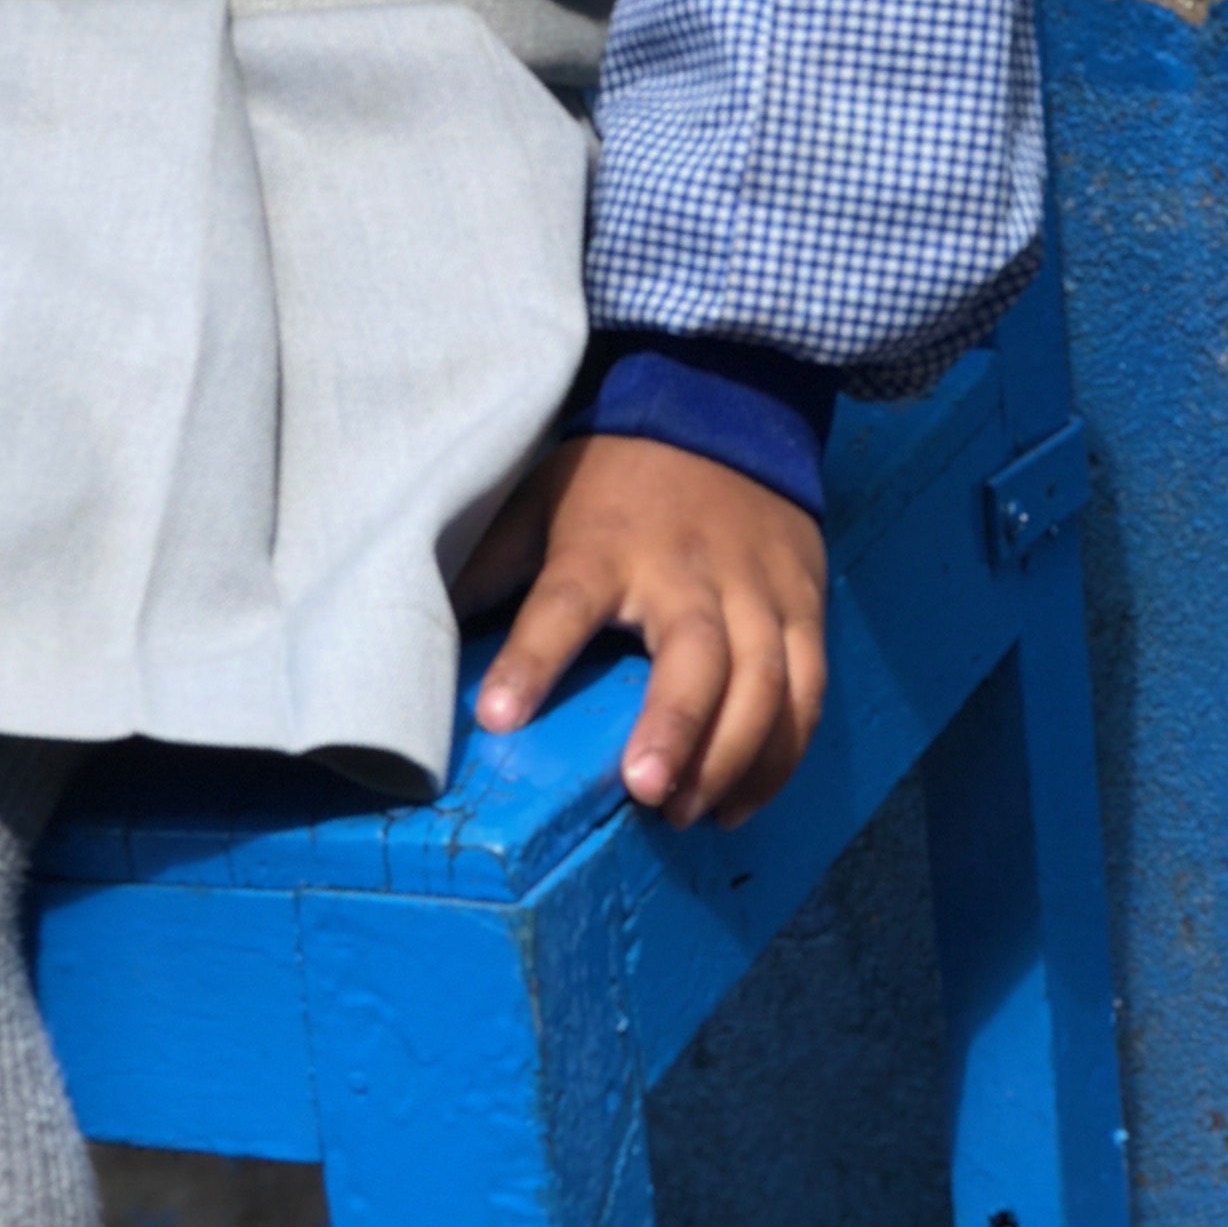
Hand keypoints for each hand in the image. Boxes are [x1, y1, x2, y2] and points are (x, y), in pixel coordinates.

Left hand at [455, 433, 827, 828]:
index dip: (533, 659)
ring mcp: (753, 590)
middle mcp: (686, 571)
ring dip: (731, 758)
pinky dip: (781, 755)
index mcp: (605, 544)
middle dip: (674, 725)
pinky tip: (740, 803)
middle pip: (694, 653)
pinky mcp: (801, 606)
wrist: (719, 410)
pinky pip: (807, 692)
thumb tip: (421, 627)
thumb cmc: (612, 477)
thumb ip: (494, 567)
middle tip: (645, 792)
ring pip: (764, 683)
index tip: (499, 717)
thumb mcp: (539, 501)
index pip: (564, 603)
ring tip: (687, 816)